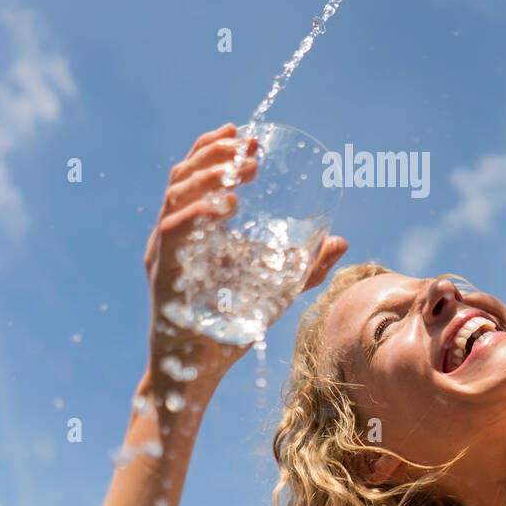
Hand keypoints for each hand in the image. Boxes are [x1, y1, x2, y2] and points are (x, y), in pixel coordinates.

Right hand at [142, 123, 348, 382]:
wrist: (195, 371)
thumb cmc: (228, 329)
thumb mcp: (274, 291)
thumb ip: (304, 268)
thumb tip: (341, 241)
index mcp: (191, 229)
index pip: (194, 175)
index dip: (215, 149)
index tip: (244, 134)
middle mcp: (173, 234)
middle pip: (182, 176)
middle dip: (215, 154)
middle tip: (249, 149)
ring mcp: (164, 251)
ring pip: (175, 194)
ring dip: (208, 175)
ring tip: (242, 172)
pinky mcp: (164, 273)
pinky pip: (174, 230)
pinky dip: (199, 212)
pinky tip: (227, 206)